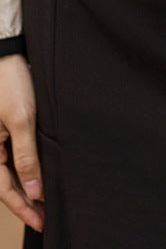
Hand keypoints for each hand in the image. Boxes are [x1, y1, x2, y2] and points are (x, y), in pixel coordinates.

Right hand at [0, 55, 43, 232]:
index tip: (41, 222)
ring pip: (12, 171)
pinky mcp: (9, 129)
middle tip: (48, 217)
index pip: (3, 189)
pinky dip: (29, 168)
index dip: (22, 208)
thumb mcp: (22, 120)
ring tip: (48, 201)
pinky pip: (16, 156)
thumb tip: (33, 188)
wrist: (8, 57)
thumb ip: (26, 155)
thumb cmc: (11, 84)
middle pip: (7, 183)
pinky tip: (43, 175)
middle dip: (27, 201)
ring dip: (28, 186)